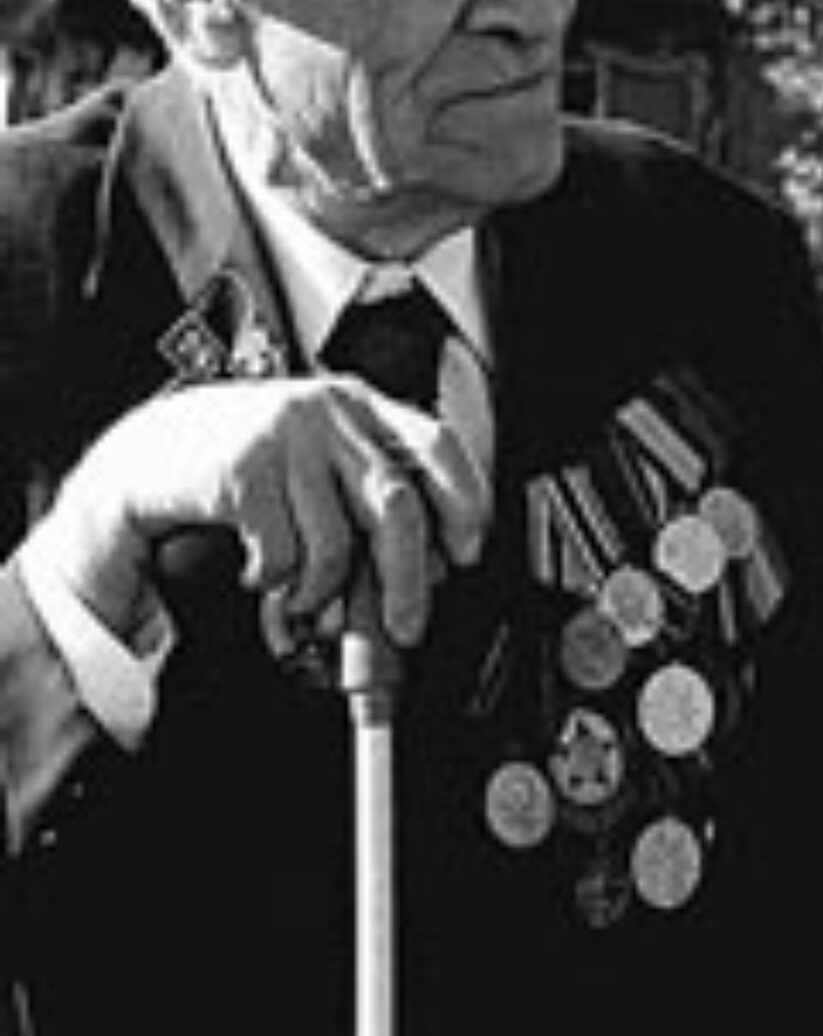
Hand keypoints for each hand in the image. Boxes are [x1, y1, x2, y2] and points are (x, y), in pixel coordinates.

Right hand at [30, 375, 489, 652]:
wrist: (142, 456)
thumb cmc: (247, 470)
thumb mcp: (316, 463)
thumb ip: (365, 498)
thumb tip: (429, 573)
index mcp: (359, 406)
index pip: (437, 445)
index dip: (463, 502)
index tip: (467, 552)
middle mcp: (328, 412)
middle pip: (395, 505)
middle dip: (408, 579)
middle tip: (406, 628)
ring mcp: (284, 437)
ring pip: (336, 541)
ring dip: (323, 591)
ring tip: (303, 601)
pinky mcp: (240, 470)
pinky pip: (280, 553)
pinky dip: (273, 582)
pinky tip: (254, 572)